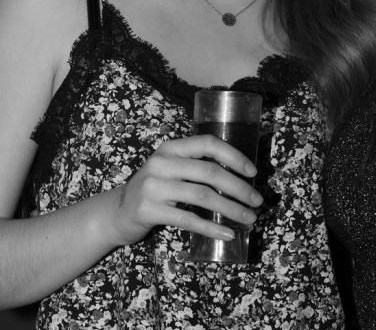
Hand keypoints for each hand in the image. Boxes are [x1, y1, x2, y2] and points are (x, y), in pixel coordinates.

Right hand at [105, 135, 262, 246]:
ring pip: (203, 196)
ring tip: (249, 218)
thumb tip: (241, 176)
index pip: (209, 143)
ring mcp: (154, 186)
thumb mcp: (172, 168)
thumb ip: (197, 166)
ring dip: (231, 209)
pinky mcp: (149, 210)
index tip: (253, 172)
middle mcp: (162, 162)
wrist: (116, 213)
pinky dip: (212, 227)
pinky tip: (228, 233)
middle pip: (210, 172)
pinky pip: (188, 219)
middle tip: (257, 201)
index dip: (234, 156)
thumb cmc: (155, 189)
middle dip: (239, 187)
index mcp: (172, 147)